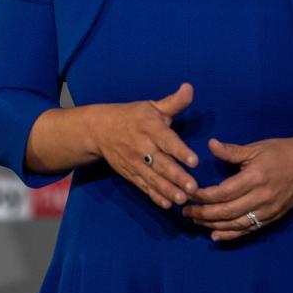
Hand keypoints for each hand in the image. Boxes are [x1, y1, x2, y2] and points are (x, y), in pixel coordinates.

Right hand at [94, 83, 199, 209]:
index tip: (194, 161)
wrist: (98, 130)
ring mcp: (135, 162)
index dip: (180, 151)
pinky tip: (166, 204)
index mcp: (150, 127)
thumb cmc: (131, 116)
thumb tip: (190, 87)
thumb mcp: (151, 106)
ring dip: (168, 190)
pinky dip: (154, 196)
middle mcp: (142, 146)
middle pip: (161, 163)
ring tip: (182, 199)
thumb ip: (174, 102)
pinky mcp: (130, 173)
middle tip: (193, 187)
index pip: (167, 140)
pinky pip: (143, 186)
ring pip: (153, 178)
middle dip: (177, 176)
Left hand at [182, 135, 292, 240]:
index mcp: (254, 178)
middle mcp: (260, 197)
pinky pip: (249, 229)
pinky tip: (216, 235)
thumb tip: (210, 145)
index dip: (203, 195)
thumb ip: (231, 151)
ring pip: (236, 223)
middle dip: (203, 213)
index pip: (223, 192)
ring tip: (196, 221)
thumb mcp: (256, 148)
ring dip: (213, 224)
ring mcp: (268, 210)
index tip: (187, 193)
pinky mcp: (273, 217)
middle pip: (226, 211)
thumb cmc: (281, 152)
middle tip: (185, 211)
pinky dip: (232, 235)